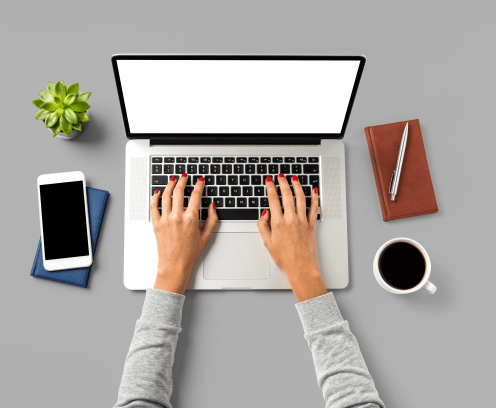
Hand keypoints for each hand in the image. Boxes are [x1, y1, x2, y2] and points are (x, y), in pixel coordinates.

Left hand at [150, 174, 217, 293]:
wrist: (174, 264)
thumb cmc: (189, 253)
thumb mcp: (206, 236)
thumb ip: (212, 220)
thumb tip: (212, 207)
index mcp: (191, 219)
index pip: (196, 195)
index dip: (199, 185)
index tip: (200, 180)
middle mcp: (177, 217)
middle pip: (179, 192)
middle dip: (183, 181)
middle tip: (184, 177)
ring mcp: (165, 219)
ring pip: (166, 196)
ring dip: (170, 185)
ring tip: (173, 180)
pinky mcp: (156, 223)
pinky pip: (153, 206)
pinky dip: (155, 197)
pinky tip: (158, 192)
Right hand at [257, 174, 326, 301]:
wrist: (300, 267)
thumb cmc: (284, 258)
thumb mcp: (267, 242)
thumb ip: (262, 225)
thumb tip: (264, 213)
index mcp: (278, 223)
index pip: (273, 199)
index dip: (270, 187)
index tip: (269, 181)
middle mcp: (291, 220)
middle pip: (287, 195)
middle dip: (283, 182)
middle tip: (280, 176)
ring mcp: (302, 221)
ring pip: (301, 198)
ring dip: (297, 186)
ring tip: (294, 178)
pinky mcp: (311, 225)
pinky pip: (314, 208)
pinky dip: (315, 198)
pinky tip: (314, 191)